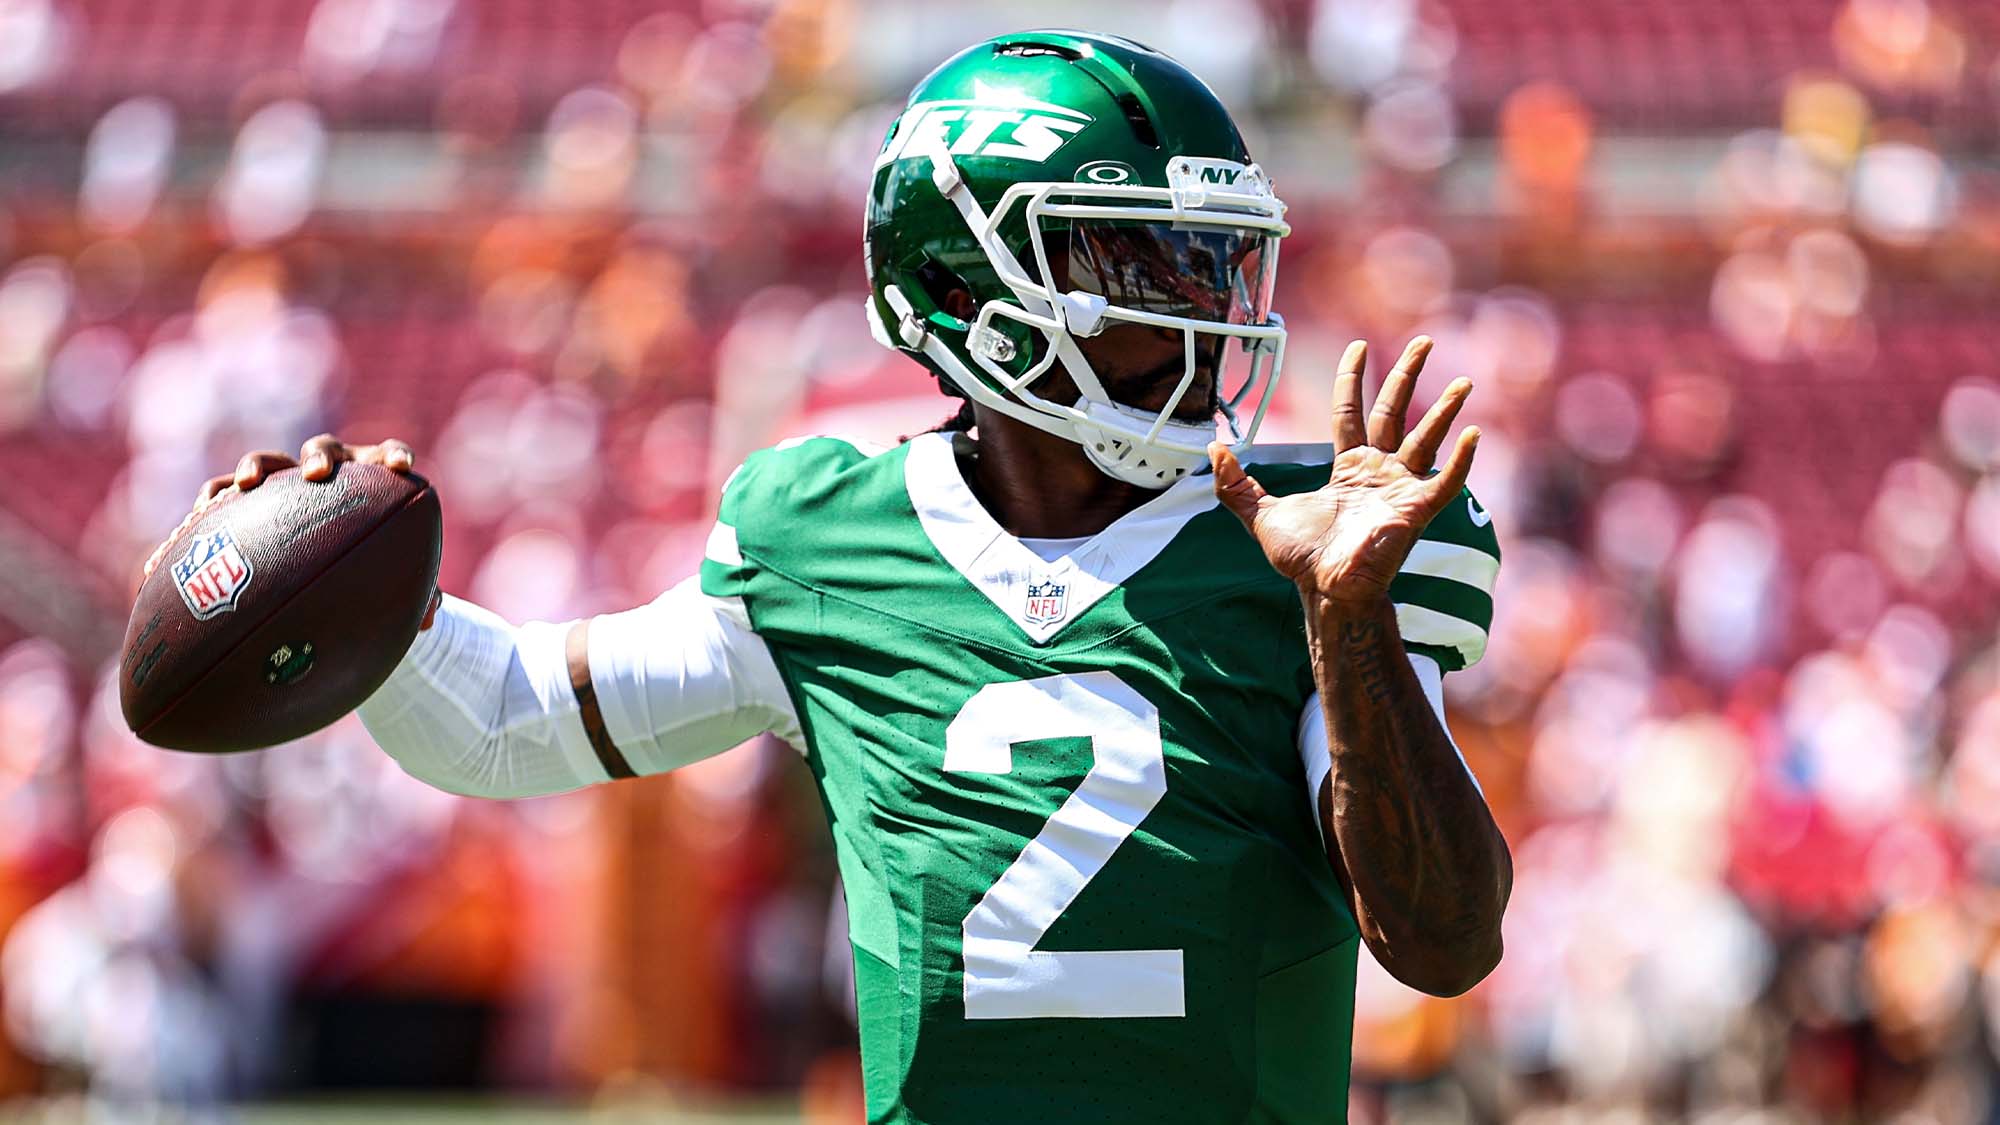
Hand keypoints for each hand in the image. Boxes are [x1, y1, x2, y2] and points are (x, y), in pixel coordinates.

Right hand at [143, 434, 441, 628]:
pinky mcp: (247, 501)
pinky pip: (224, 494)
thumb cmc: (373, 570)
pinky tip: (200, 516)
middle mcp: (327, 474)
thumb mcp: (393, 580)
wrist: (328, 572)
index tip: (401, 467)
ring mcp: (283, 483)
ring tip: (247, 484)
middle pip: (324, 451)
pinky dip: (213, 500)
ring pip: (268, 462)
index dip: (394, 455)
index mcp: (371, 482)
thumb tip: (429, 618)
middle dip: (320, 458)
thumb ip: (415, 592)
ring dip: (257, 467)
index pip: (387, 457)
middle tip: (317, 474)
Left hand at [1210, 336, 1478, 605]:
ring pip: (1426, 438)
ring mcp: (1400, 488)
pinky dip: (1460, 460)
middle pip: (1394, 411)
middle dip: (1407, 375)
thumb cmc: (1301, 558)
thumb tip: (1214, 449)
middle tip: (1423, 341)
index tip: (1356, 346)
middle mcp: (1378, 470)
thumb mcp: (1259, 515)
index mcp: (1347, 467)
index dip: (1352, 378)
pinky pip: (1445, 482)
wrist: (1325, 592)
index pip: (1351, 410)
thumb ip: (1235, 484)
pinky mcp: (1416, 511)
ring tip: (1464, 381)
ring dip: (1445, 410)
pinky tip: (1474, 434)